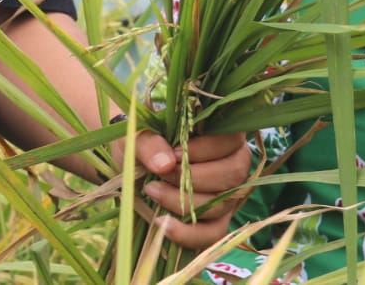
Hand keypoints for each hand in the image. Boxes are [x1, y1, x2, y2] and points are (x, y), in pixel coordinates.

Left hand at [134, 130, 250, 249]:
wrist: (130, 162)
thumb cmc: (139, 140)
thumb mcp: (136, 135)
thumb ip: (148, 142)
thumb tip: (165, 163)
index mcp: (220, 131)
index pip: (231, 140)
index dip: (205, 150)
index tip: (174, 154)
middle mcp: (233, 162)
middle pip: (233, 174)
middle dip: (193, 178)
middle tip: (159, 173)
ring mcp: (228, 193)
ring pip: (222, 204)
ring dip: (184, 203)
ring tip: (151, 190)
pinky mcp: (216, 218)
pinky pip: (213, 233)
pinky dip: (188, 233)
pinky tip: (162, 224)